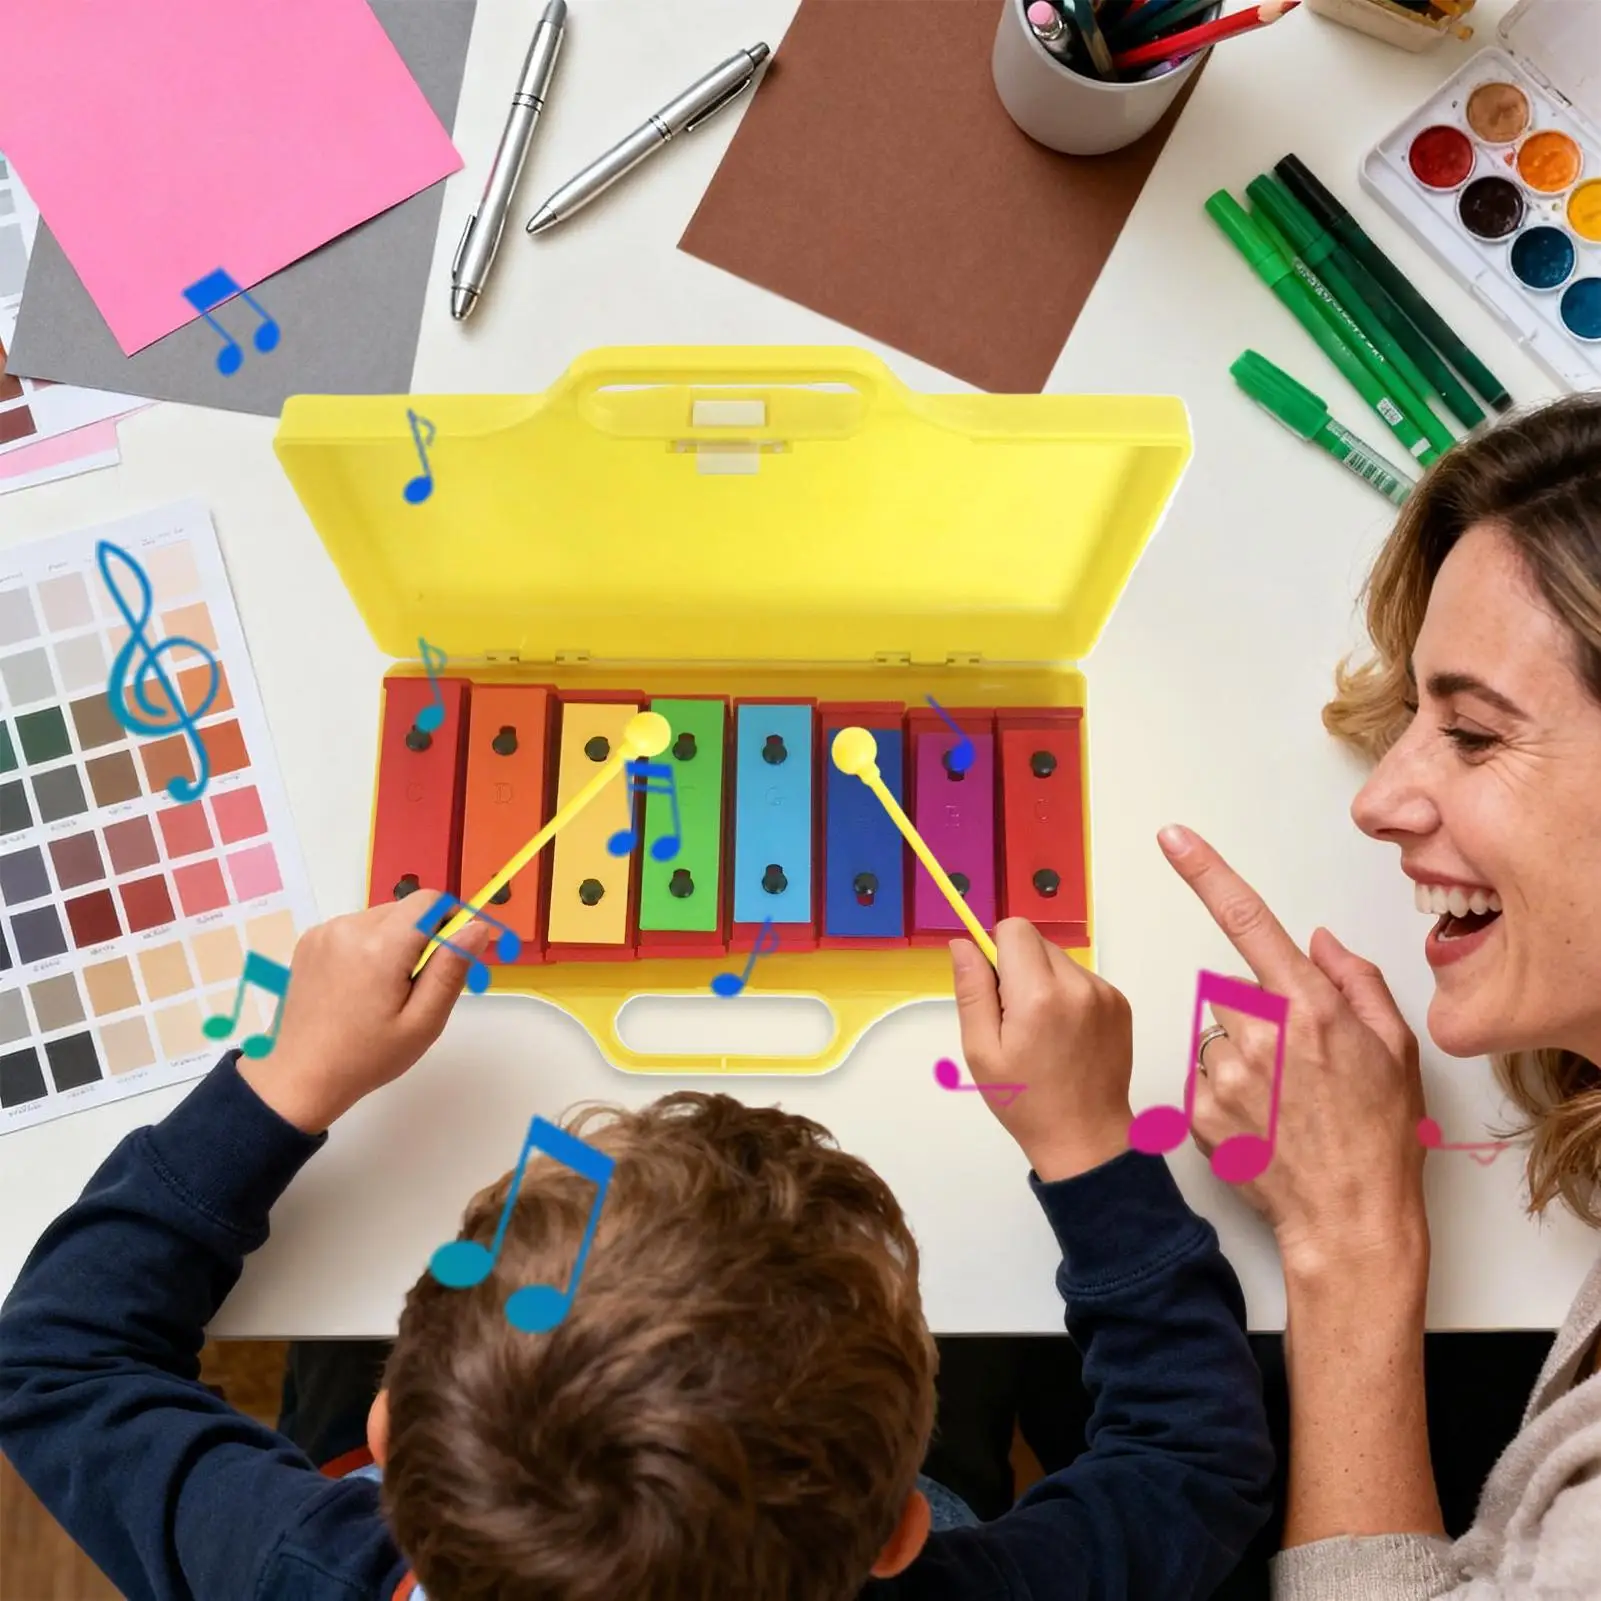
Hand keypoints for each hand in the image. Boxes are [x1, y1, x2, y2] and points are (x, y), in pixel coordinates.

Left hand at [236, 895, 492, 1134]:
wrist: (298, 1077)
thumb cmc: (367, 1057)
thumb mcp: (423, 1023)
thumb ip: (451, 969)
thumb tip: (478, 926)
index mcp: (382, 946)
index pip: (430, 902)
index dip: (451, 920)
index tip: (452, 955)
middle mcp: (350, 927)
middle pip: (406, 909)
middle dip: (422, 937)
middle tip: (416, 986)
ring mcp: (325, 931)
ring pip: (381, 918)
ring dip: (395, 941)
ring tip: (384, 990)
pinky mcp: (309, 940)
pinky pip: (355, 928)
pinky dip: (368, 946)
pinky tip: (359, 985)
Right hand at [950, 918, 1133, 1181]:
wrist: (1085, 1137)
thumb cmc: (1025, 1100)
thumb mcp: (982, 1050)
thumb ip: (972, 990)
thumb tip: (963, 943)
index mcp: (1038, 995)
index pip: (1014, 929)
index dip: (996, 948)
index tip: (994, 986)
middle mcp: (1078, 984)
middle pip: (1037, 942)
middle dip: (1018, 967)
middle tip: (1014, 1017)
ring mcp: (1104, 993)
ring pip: (1059, 959)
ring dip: (1043, 980)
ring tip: (1042, 1030)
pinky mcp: (1119, 1003)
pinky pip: (1081, 978)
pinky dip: (1067, 995)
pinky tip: (1064, 1033)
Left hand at [1158, 825, 1428, 1274]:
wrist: (1349, 1215)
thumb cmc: (1379, 1134)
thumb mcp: (1394, 1047)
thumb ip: (1354, 980)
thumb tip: (1318, 939)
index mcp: (1308, 1006)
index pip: (1248, 921)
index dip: (1206, 873)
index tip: (1173, 838)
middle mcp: (1260, 1032)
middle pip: (1230, 990)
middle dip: (1255, 1015)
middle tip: (1293, 1063)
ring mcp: (1224, 1072)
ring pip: (1214, 1036)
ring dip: (1238, 1057)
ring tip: (1279, 1100)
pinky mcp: (1198, 1108)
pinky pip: (1201, 1079)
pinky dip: (1223, 1094)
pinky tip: (1260, 1121)